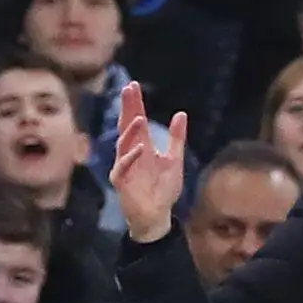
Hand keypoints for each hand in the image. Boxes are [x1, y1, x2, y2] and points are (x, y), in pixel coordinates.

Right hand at [110, 81, 189, 243]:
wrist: (158, 216)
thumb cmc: (163, 190)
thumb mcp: (175, 160)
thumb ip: (176, 138)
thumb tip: (180, 114)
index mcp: (142, 146)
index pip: (137, 120)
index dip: (135, 104)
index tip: (133, 86)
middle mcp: (131, 153)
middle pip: (127, 126)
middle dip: (127, 108)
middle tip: (128, 89)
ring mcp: (124, 166)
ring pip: (123, 144)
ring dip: (130, 131)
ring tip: (139, 117)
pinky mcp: (121, 181)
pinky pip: (123, 167)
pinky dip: (131, 157)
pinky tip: (140, 147)